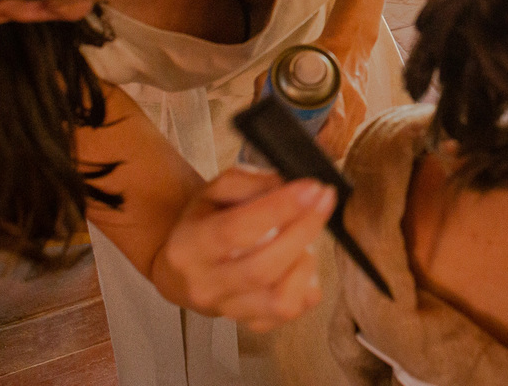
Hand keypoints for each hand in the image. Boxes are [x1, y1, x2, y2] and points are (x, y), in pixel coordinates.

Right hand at [151, 169, 336, 331]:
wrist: (182, 269)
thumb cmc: (204, 222)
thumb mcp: (214, 191)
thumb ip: (249, 183)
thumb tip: (289, 185)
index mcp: (189, 247)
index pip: (235, 230)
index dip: (278, 208)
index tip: (311, 188)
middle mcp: (206, 286)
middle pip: (262, 268)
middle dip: (302, 231)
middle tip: (324, 200)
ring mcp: (229, 311)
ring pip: (280, 301)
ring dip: (305, 263)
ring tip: (306, 237)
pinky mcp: (252, 324)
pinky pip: (291, 313)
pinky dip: (307, 285)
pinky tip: (302, 261)